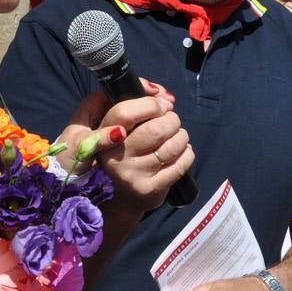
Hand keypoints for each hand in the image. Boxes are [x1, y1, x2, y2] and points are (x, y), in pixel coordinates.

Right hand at [59, 81, 192, 216]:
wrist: (125, 195)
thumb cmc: (128, 149)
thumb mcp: (124, 124)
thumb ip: (141, 102)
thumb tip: (166, 96)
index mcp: (104, 134)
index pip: (124, 112)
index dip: (150, 105)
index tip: (162, 106)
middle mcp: (114, 156)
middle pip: (155, 130)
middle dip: (172, 120)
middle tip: (172, 121)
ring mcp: (131, 175)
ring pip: (171, 146)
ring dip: (181, 136)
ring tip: (178, 136)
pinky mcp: (149, 190)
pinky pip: (180, 165)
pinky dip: (187, 153)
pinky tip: (182, 151)